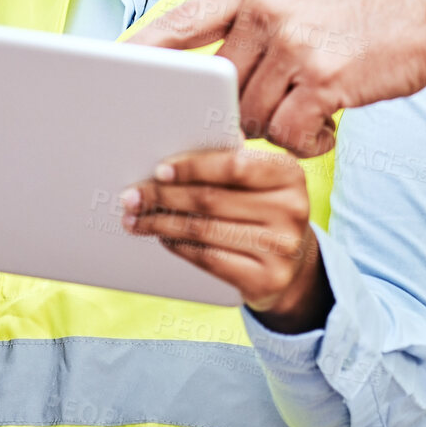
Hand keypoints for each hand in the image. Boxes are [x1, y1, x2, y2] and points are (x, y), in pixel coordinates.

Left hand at [119, 147, 331, 330]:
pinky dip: (179, 245)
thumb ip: (231, 160)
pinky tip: (161, 237)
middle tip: (132, 196)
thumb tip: (175, 146)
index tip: (159, 170)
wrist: (293, 262)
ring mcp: (281, 248)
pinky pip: (209, 259)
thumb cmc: (263, 207)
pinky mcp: (266, 280)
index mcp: (289, 174)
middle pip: (211, 200)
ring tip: (135, 218)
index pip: (233, 166)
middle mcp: (291, 210)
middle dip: (164, 196)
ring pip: (204, 230)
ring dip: (162, 223)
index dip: (193, 167)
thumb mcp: (260, 180)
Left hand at [131, 0, 425, 157]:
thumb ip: (259, 20)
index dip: (146, 46)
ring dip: (278, 128)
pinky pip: (290, 134)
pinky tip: (329, 131)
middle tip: (268, 114)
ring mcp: (295, 44)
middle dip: (236, 113)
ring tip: (311, 114)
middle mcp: (268, 11)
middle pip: (221, 87)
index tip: (115, 65)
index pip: (185, 19)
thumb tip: (220, 73)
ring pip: (253, 116)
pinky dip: (308, 144)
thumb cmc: (371, 3)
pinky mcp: (326, 80)